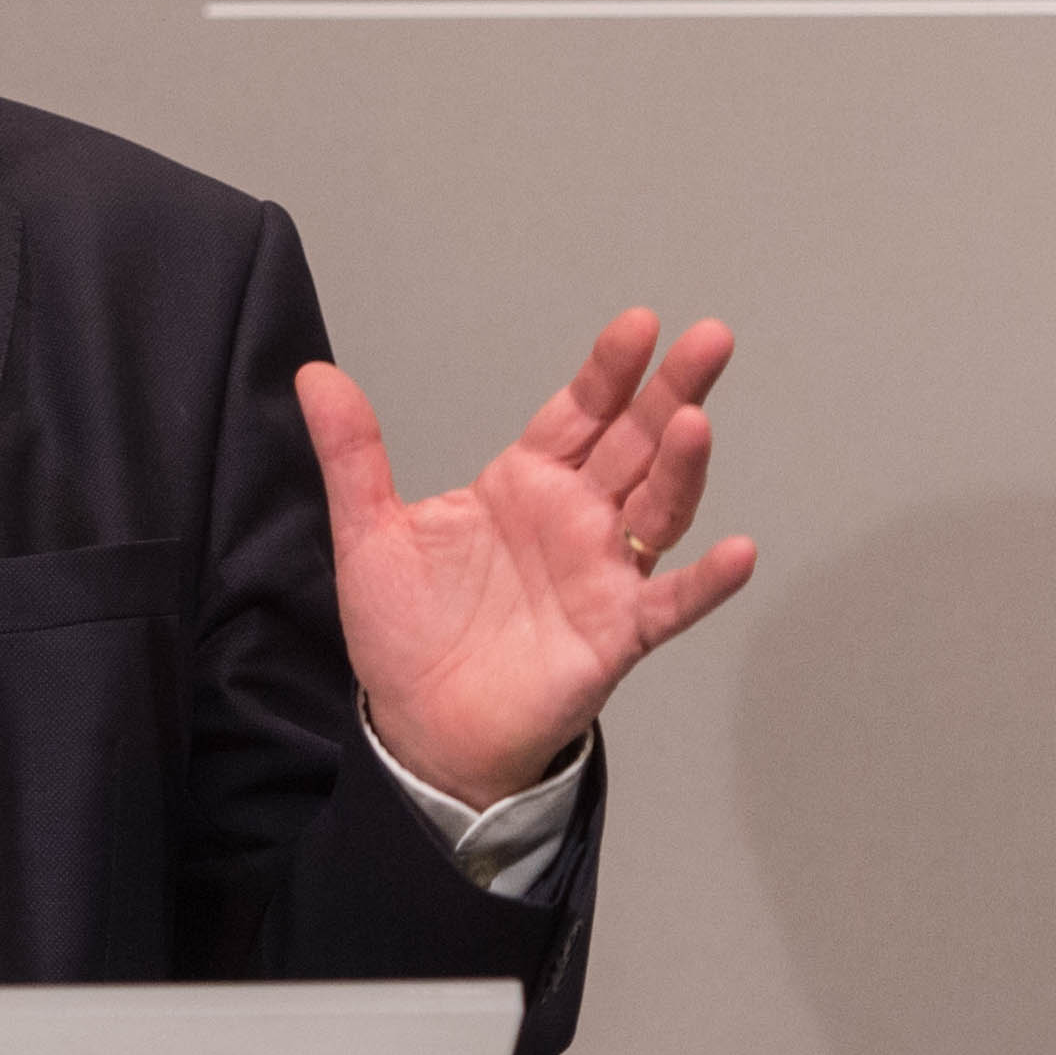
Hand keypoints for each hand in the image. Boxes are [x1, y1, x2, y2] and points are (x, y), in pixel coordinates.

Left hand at [298, 310, 754, 808]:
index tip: (638, 324)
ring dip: (682, 467)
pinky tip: (740, 553)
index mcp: (524, 485)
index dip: (608, 370)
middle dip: (672, 391)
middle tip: (709, 340)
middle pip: (636, 443)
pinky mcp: (615, 636)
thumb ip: (353, 455)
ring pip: (657, 509)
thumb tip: (315, 375)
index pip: (578, 412)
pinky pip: (669, 605)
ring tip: (694, 423)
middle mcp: (575, 520)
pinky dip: (706, 582)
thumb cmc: (407, 634)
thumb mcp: (369, 534)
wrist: (419, 729)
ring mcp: (601, 575)